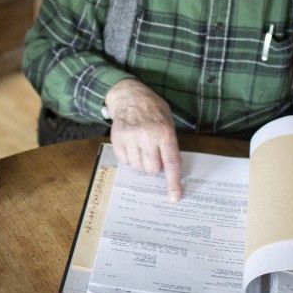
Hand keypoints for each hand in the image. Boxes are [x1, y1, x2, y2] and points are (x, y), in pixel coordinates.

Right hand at [105, 79, 182, 201]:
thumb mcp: (168, 121)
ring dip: (141, 162)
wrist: (129, 95)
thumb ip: (169, 144)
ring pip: (138, 167)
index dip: (173, 182)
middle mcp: (147, 136)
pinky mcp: (117, 139)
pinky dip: (129, 157)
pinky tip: (131, 144)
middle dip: (154, 165)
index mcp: (164, 132)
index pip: (171, 163)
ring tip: (142, 146)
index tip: (174, 197)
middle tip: (153, 152)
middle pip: (152, 169)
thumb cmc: (152, 108)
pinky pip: (124, 162)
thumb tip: (169, 169)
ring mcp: (130, 138)